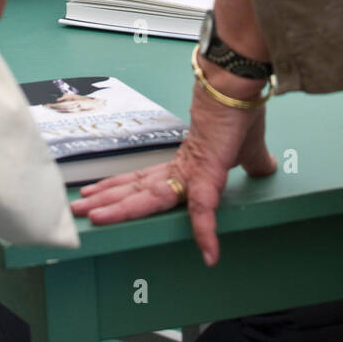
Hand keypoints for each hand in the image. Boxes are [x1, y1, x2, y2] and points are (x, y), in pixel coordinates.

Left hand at [71, 77, 275, 265]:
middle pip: (135, 191)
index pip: (145, 185)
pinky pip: (204, 208)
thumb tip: (266, 168)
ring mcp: (189, 171)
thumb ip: (254, 163)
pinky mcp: (206, 171)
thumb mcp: (248, 149)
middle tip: (76, 212)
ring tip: (88, 214)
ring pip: (146, 195)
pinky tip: (209, 253)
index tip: (101, 206)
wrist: (238, 88)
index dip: (125, 197)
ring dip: (116, 206)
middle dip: (105, 202)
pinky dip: (206, 230)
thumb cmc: (240, 113)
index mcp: (185, 167)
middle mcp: (180, 170)